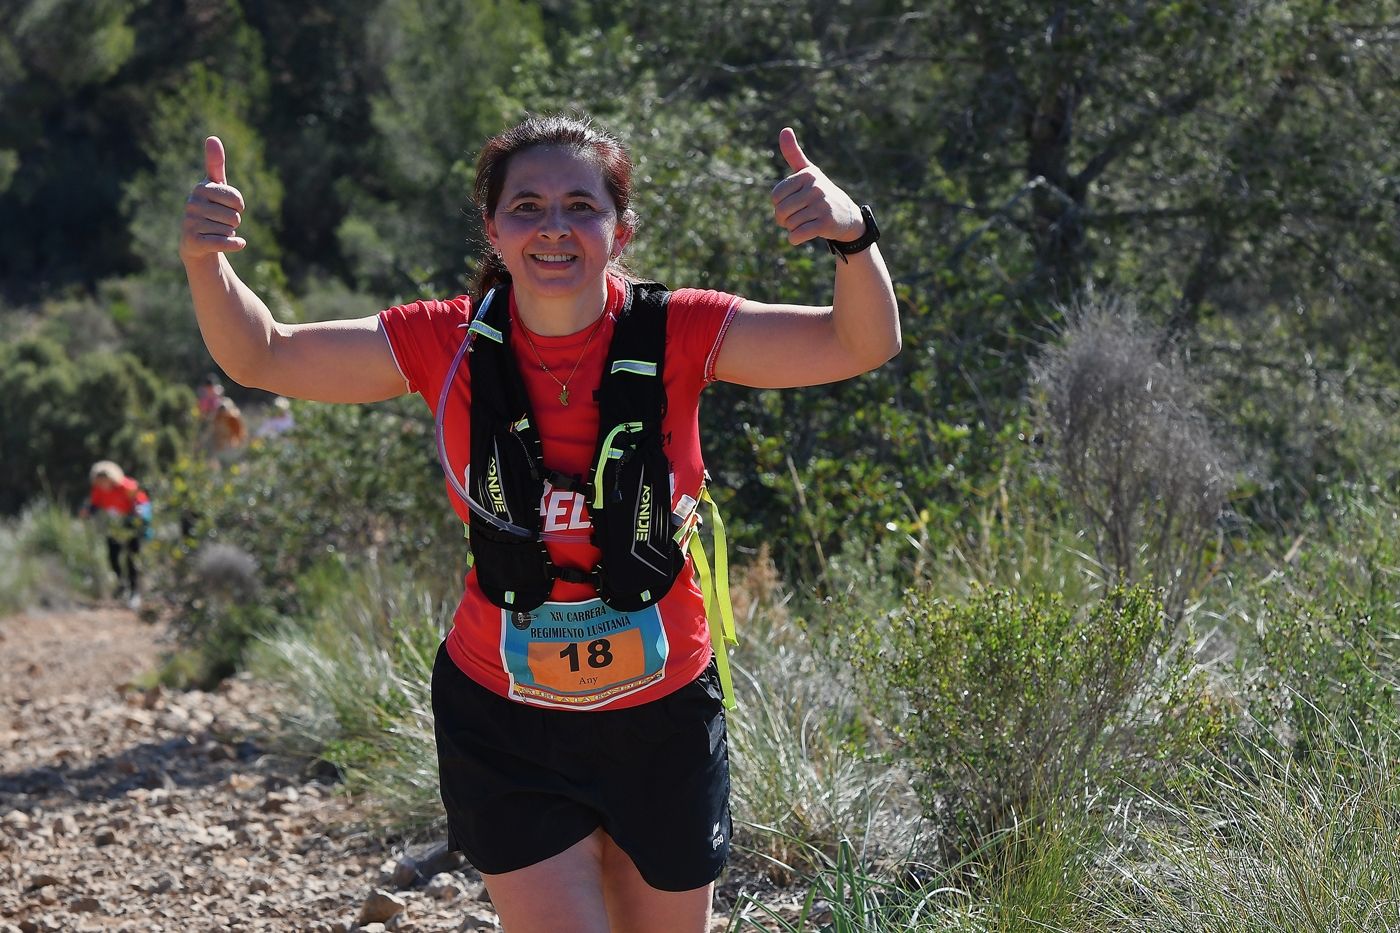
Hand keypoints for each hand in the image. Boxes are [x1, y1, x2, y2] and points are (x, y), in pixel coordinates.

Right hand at [179, 136, 246, 261]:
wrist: (197, 243)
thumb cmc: (210, 210)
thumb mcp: (215, 186)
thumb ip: (215, 164)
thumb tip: (212, 137)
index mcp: (200, 188)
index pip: (236, 199)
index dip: (238, 206)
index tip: (228, 207)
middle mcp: (191, 204)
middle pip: (234, 216)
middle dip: (234, 222)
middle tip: (220, 222)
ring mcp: (190, 223)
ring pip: (229, 230)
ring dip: (229, 233)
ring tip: (215, 231)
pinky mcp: (193, 241)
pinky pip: (224, 242)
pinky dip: (235, 245)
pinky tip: (236, 244)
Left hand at [770, 127, 863, 246]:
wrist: (846, 216)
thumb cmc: (820, 192)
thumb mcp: (808, 172)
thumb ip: (793, 154)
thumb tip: (784, 129)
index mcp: (807, 175)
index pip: (775, 196)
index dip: (778, 205)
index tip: (791, 204)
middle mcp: (815, 188)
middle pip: (780, 212)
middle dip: (783, 219)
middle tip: (796, 217)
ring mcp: (821, 206)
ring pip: (789, 225)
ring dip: (792, 228)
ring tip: (805, 223)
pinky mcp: (825, 223)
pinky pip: (797, 235)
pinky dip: (794, 239)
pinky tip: (801, 236)